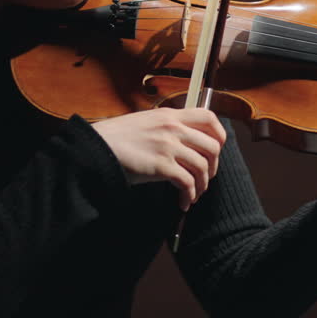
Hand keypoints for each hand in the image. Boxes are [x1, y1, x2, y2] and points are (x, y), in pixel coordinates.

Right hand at [92, 107, 226, 210]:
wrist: (97, 147)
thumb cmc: (117, 137)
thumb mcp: (145, 122)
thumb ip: (165, 127)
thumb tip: (182, 141)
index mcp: (170, 115)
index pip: (208, 117)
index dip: (219, 135)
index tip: (216, 149)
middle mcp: (172, 128)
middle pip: (212, 146)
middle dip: (213, 167)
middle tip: (204, 178)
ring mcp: (167, 146)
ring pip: (202, 167)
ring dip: (202, 185)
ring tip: (193, 194)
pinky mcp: (160, 165)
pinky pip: (187, 183)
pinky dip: (189, 196)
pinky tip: (183, 202)